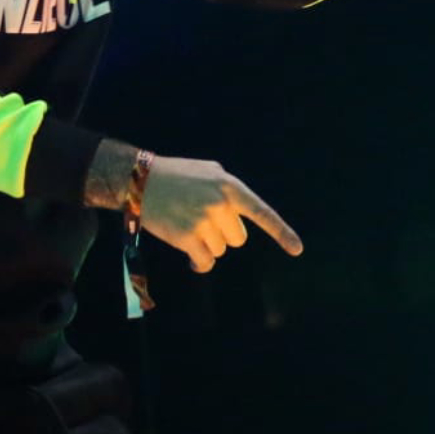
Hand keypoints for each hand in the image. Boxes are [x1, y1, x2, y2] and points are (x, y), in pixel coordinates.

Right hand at [137, 155, 302, 272]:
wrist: (137, 179)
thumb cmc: (173, 174)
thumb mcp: (206, 170)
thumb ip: (227, 188)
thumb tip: (241, 211)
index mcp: (228, 185)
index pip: (261, 212)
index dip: (281, 233)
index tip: (297, 250)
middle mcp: (220, 204)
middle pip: (237, 238)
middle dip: (222, 234)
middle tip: (199, 220)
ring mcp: (204, 221)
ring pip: (220, 249)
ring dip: (207, 245)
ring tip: (187, 228)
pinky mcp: (187, 238)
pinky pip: (206, 261)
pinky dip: (200, 263)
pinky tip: (191, 257)